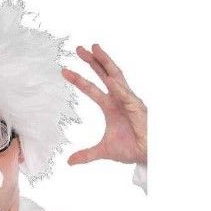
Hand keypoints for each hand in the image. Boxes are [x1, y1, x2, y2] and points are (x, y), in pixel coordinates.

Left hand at [62, 43, 146, 165]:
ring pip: (116, 77)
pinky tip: (110, 79)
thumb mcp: (103, 151)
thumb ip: (86, 154)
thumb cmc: (131, 148)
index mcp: (110, 105)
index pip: (91, 88)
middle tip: (78, 49)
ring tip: (95, 50)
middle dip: (92, 61)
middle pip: (104, 74)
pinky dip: (119, 87)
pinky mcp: (138, 108)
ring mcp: (129, 100)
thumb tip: (69, 161)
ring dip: (105, 63)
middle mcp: (118, 99)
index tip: (64, 71)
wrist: (147, 155)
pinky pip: (127, 95)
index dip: (78, 79)